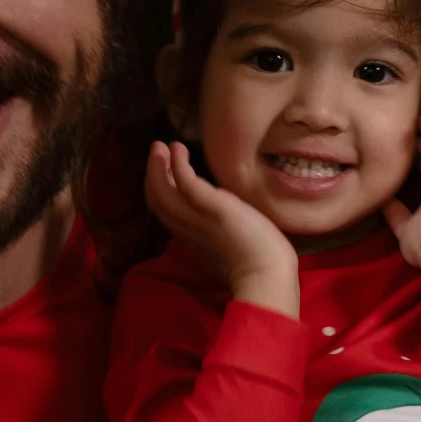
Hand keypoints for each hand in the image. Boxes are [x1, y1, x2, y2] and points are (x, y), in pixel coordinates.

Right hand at [144, 141, 299, 318]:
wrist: (267, 276)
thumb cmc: (258, 267)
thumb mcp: (228, 249)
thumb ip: (217, 235)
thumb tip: (219, 220)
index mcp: (190, 240)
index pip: (165, 212)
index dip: (159, 190)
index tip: (162, 172)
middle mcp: (186, 229)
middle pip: (157, 200)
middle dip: (153, 174)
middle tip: (156, 151)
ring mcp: (197, 219)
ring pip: (162, 191)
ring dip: (158, 166)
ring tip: (161, 145)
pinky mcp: (212, 208)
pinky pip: (185, 183)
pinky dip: (178, 164)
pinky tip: (177, 148)